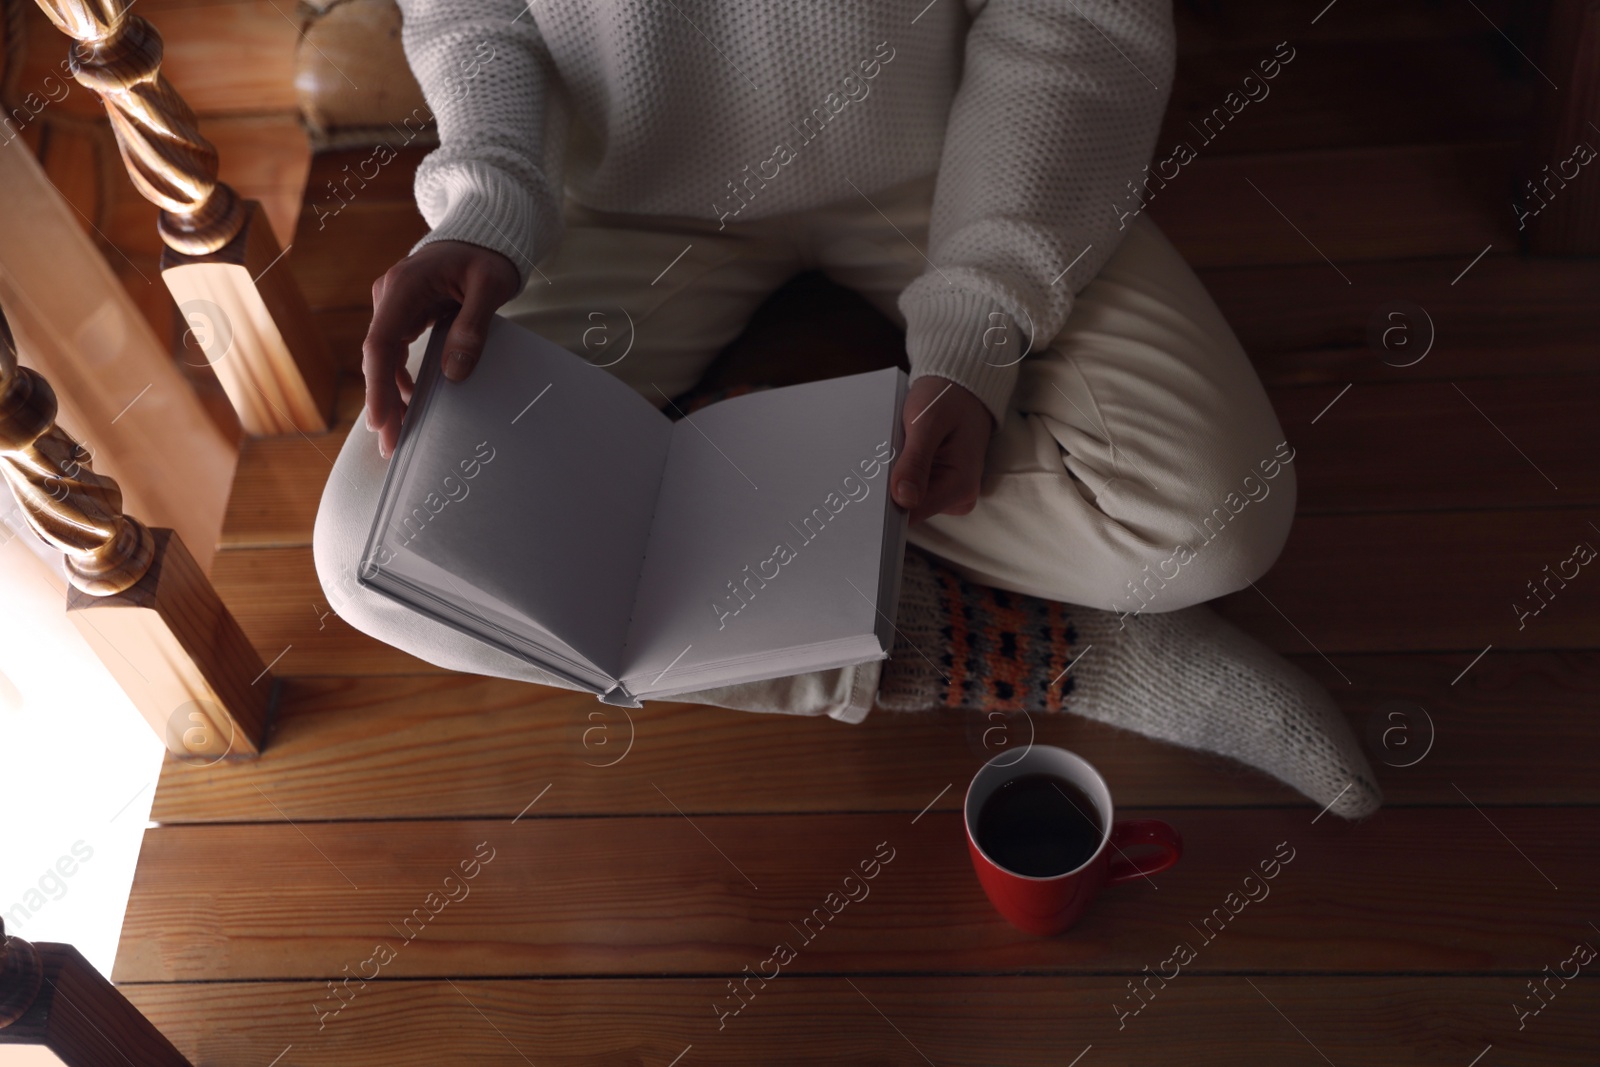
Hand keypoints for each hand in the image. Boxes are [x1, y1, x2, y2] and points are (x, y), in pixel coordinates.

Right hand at [362, 240, 521, 457]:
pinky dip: (400, 378)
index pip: (380, 343)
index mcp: (403, 287)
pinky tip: (410, 402)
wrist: (484, 234)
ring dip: (389, 395)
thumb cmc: (487, 255)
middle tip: (391, 444)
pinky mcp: (405, 313)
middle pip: (377, 356)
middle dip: (382, 402)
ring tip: (399, 432)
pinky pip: (396, 351)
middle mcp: (390, 296)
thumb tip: (454, 372)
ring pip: (384, 358)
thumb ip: (473, 326)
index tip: (379, 420)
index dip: (378, 386)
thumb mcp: (489, 286)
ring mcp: (395, 305)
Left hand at [890, 376, 993, 523]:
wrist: (962, 388)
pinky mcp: (939, 484)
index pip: (914, 513)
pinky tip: (898, 453)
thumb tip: (904, 499)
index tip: (866, 489)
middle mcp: (958, 496)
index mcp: (960, 486)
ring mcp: (948, 492)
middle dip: (889, 487)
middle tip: (878, 458)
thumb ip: (916, 461)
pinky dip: (899, 472)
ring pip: (907, 498)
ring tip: (892, 450)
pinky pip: (911, 487)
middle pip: (909, 508)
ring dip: (893, 477)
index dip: (887, 505)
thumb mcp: (928, 422)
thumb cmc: (947, 399)